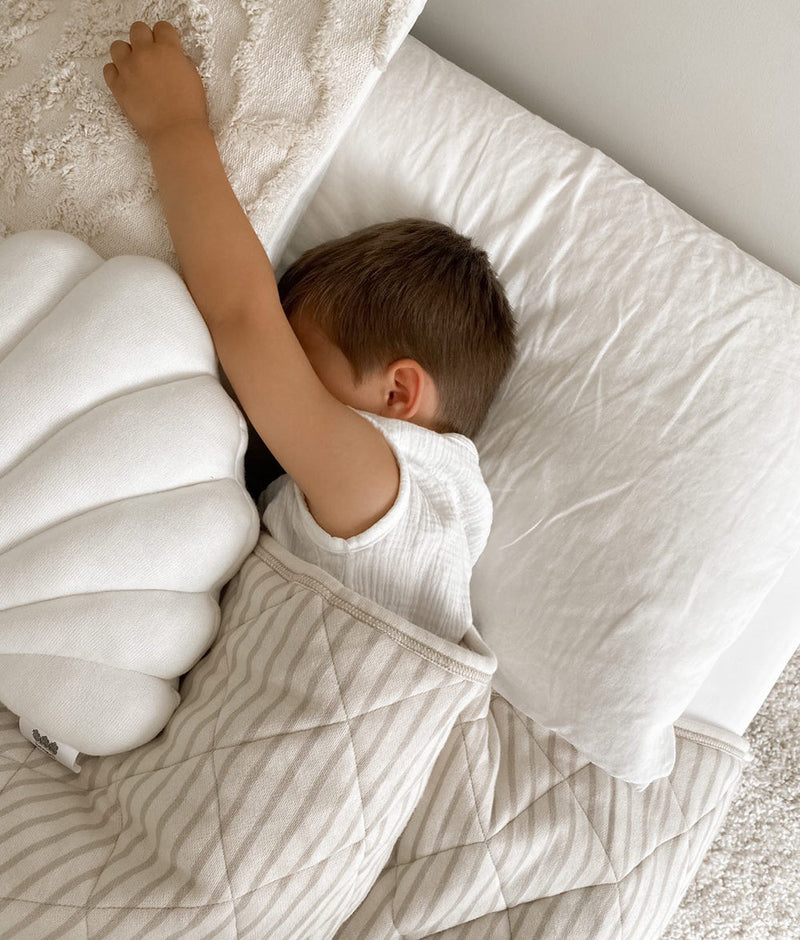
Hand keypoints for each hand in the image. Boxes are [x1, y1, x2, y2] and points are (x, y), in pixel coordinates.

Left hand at [103, 21, 208, 145]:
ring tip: (134, 67)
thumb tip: (169, 58)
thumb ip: (178, 61)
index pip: (162, 27)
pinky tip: (126, 80)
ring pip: (118, 46)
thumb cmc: (189, 111)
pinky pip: (108, 69)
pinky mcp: (118, 86)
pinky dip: (115, 73)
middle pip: (137, 29)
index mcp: (168, 50)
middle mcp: (146, 54)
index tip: (165, 45)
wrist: (177, 133)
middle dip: (144, 40)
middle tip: (149, 55)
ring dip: (126, 54)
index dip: (164, 36)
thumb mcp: (192, 78)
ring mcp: (129, 69)